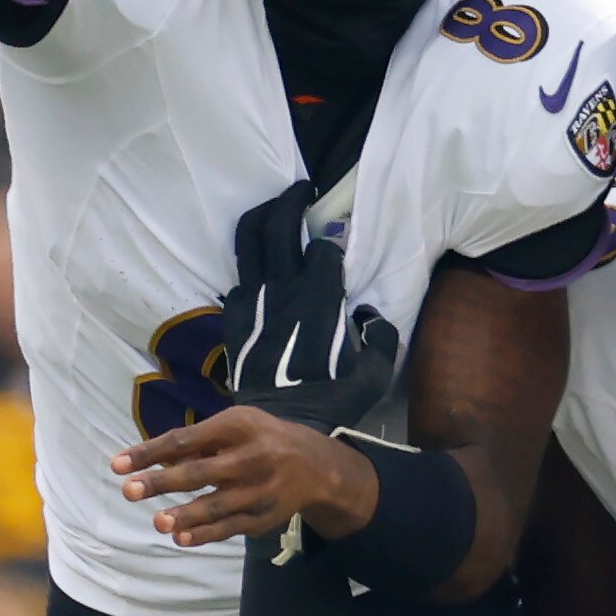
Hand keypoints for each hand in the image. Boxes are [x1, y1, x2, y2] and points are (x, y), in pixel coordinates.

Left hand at [113, 404, 378, 549]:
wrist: (315, 466)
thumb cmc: (259, 439)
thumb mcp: (234, 425)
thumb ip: (196, 441)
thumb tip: (148, 457)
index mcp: (238, 427)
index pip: (186, 439)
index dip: (150, 452)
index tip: (118, 464)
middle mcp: (251, 457)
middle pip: (200, 472)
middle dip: (162, 482)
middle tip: (129, 491)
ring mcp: (259, 490)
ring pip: (217, 505)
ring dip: (185, 515)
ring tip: (158, 523)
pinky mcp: (263, 516)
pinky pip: (230, 527)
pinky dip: (205, 534)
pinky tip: (182, 539)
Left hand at [213, 182, 404, 427]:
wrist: (283, 426)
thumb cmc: (333, 401)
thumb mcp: (375, 374)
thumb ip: (382, 338)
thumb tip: (372, 316)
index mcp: (320, 299)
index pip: (322, 248)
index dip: (330, 243)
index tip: (335, 243)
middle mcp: (283, 290)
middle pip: (278, 225)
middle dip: (290, 199)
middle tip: (302, 190)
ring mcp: (253, 301)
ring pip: (248, 240)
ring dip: (260, 216)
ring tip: (273, 208)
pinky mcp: (233, 317)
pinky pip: (237, 278)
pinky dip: (248, 267)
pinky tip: (259, 270)